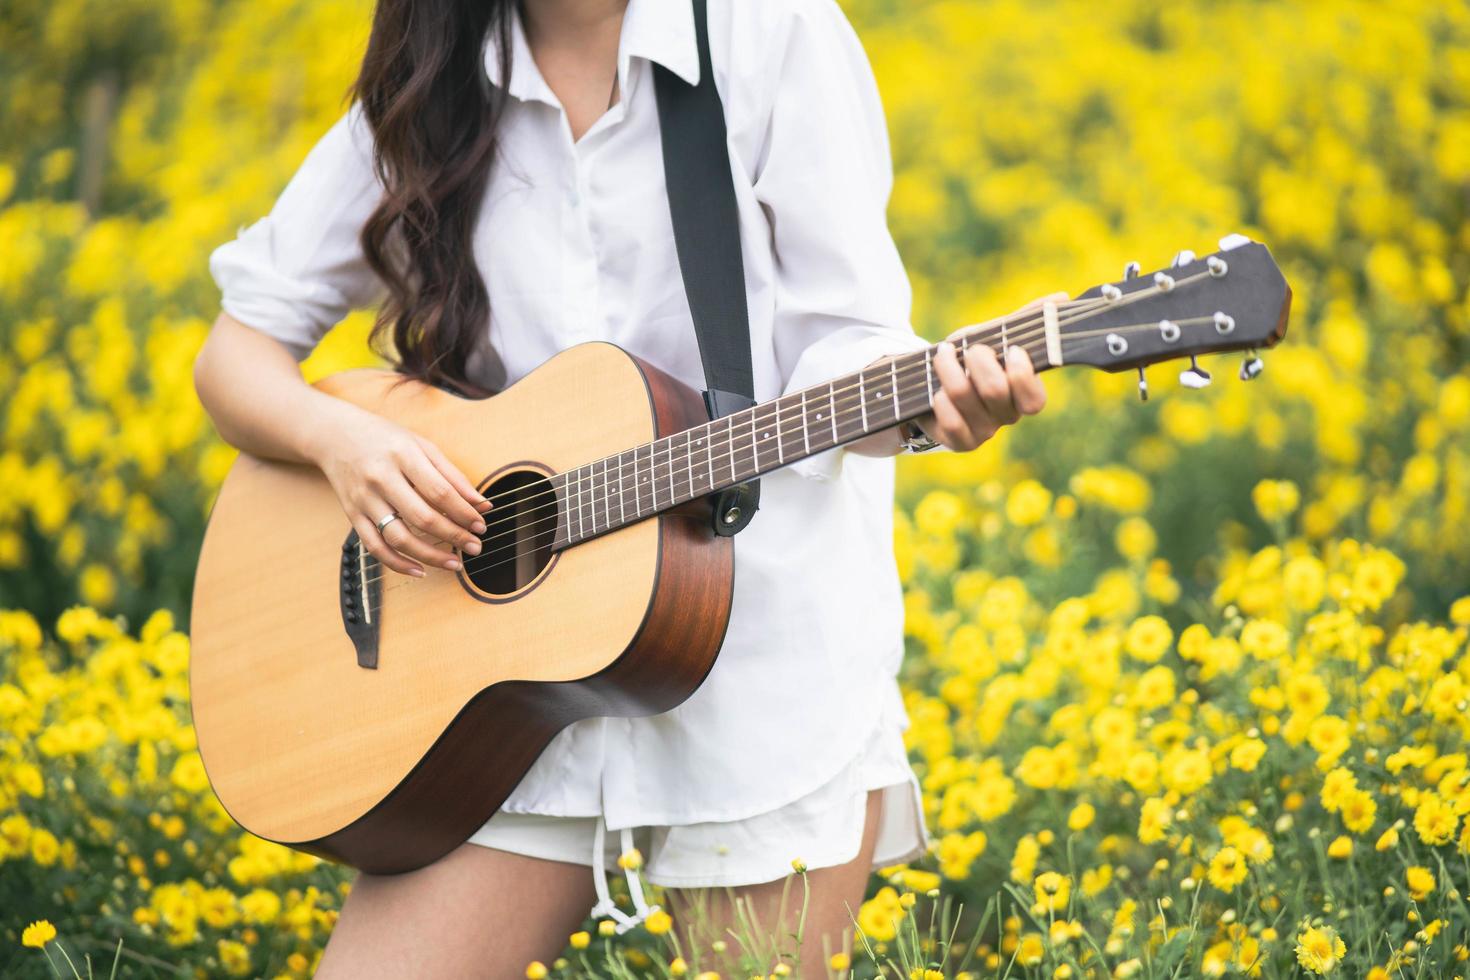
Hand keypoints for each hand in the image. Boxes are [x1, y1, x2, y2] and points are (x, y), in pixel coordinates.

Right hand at [309, 405, 491, 576]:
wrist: (335, 435)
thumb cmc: (385, 439)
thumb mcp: (422, 446)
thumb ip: (453, 476)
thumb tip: (482, 505)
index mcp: (403, 455)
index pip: (440, 492)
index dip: (464, 513)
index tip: (481, 525)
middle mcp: (381, 477)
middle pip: (422, 517)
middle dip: (454, 536)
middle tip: (475, 547)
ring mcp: (364, 499)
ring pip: (399, 537)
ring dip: (431, 556)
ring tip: (455, 563)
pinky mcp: (352, 515)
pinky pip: (375, 547)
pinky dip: (398, 563)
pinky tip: (420, 570)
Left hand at [912, 293, 1059, 450]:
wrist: (932, 384)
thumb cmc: (969, 360)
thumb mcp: (993, 336)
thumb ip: (1023, 321)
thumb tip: (1061, 298)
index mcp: (1022, 393)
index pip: (1034, 400)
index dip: (1023, 376)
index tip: (1012, 350)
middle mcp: (1006, 416)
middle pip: (995, 391)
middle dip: (978, 361)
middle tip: (970, 349)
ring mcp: (983, 431)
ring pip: (965, 398)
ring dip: (949, 369)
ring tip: (942, 354)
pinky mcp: (959, 441)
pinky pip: (951, 422)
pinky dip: (940, 399)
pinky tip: (935, 389)